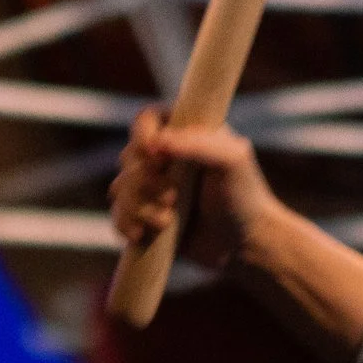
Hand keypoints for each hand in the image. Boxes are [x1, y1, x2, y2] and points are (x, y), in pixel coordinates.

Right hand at [108, 107, 284, 270]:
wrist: (245, 243)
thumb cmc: (244, 196)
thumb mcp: (231, 161)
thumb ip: (198, 144)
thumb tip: (158, 143)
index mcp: (184, 132)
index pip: (146, 119)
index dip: (142, 136)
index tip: (156, 157)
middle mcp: (164, 156)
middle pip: (128, 157)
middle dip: (146, 181)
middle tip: (173, 198)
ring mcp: (152, 187)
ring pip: (120, 188)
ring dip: (138, 206)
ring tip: (166, 222)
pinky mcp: (145, 214)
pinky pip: (118, 214)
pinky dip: (125, 223)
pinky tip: (141, 234)